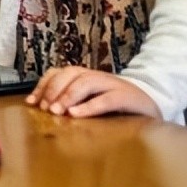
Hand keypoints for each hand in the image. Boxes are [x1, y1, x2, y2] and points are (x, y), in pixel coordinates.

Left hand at [26, 66, 159, 118]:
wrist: (153, 108)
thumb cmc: (117, 110)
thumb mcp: (91, 105)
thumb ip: (72, 105)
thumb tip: (44, 113)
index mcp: (87, 77)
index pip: (60, 72)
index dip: (44, 84)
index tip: (32, 102)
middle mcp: (99, 77)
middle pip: (71, 73)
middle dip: (54, 89)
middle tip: (43, 108)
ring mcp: (114, 85)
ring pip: (87, 81)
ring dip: (68, 95)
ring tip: (56, 111)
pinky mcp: (129, 97)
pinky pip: (107, 99)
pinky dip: (89, 106)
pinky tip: (76, 114)